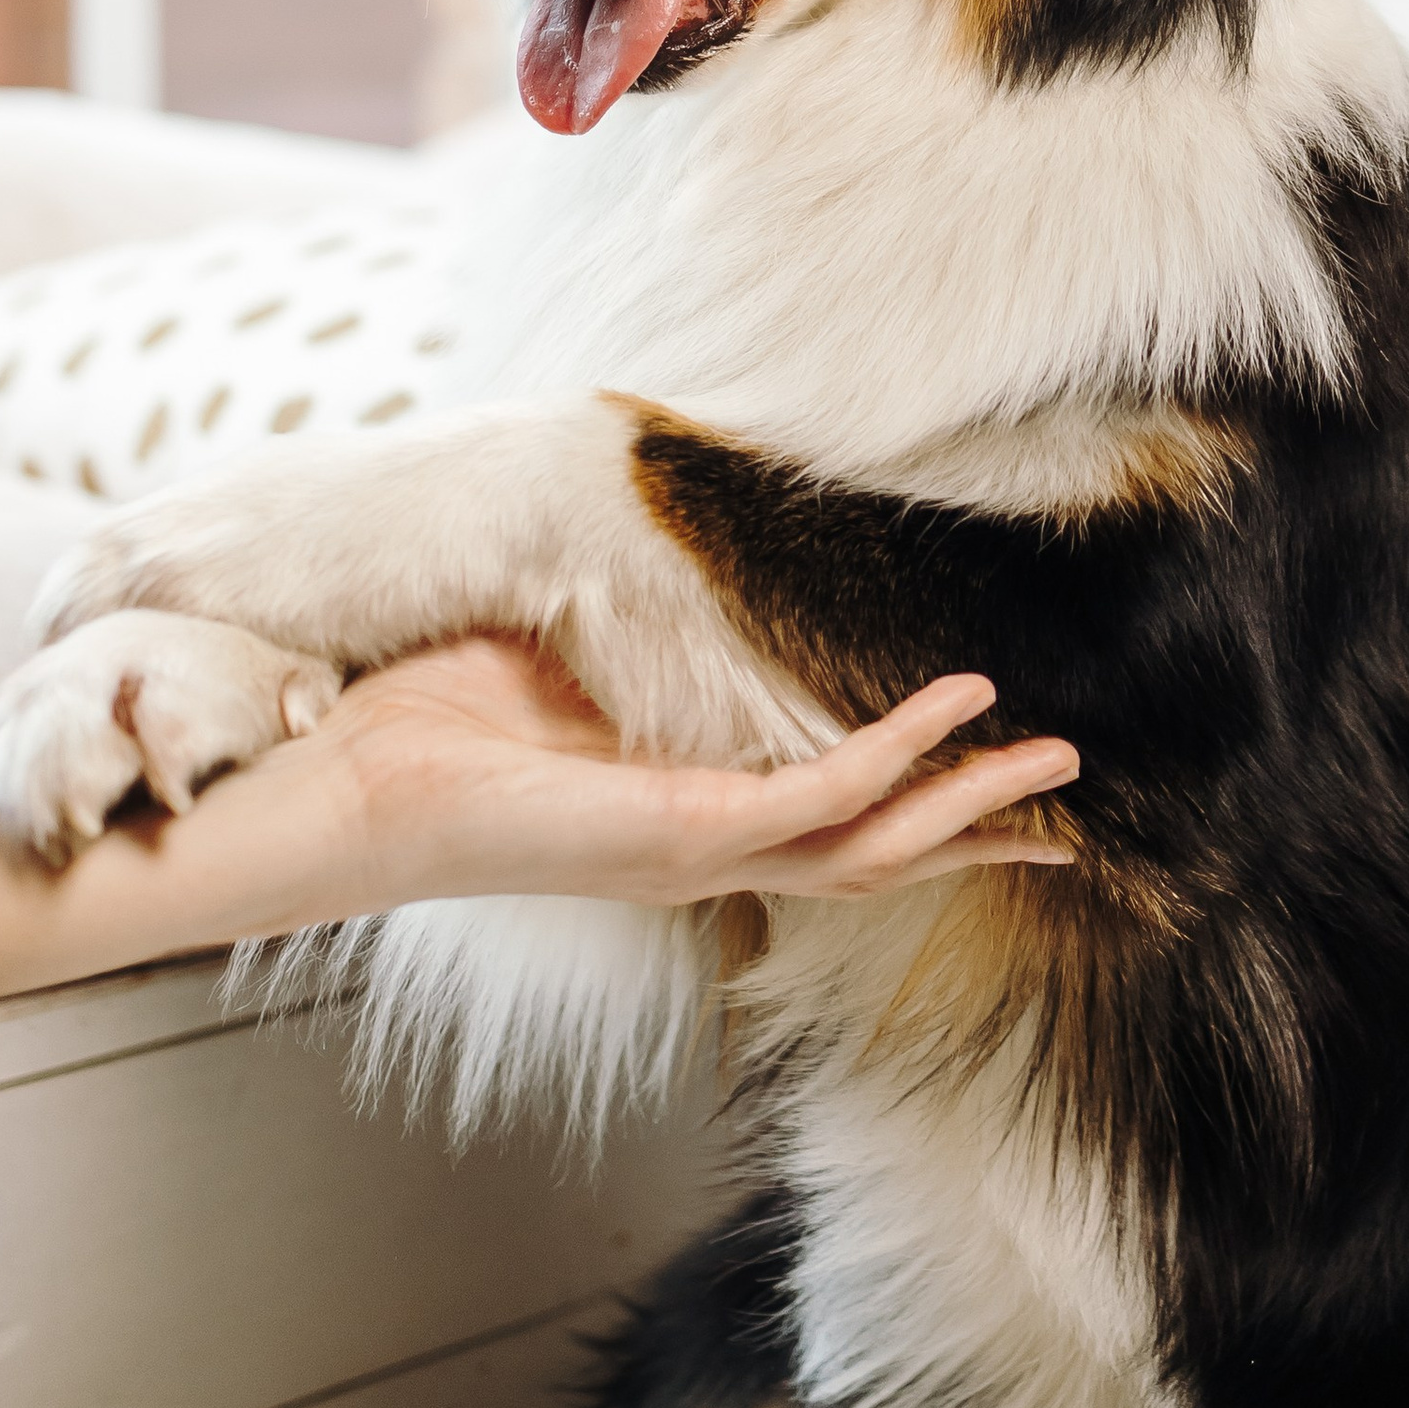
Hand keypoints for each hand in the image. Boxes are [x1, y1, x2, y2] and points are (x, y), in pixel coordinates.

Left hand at [298, 637, 1079, 916]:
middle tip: (1065, 817)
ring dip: (970, 805)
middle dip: (973, 833)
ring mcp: (698, 848)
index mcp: (673, 814)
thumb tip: (647, 550)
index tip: (975, 783)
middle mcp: (699, 847)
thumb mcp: (545, 652)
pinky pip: (824, 796)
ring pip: (876, 843)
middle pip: (875, 856)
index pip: (816, 822)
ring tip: (1055, 768)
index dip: (905, 807)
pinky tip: (957, 716)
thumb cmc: (417, 724)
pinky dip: (899, 752)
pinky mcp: (684, 834)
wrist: (343, 779)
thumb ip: (621, 631)